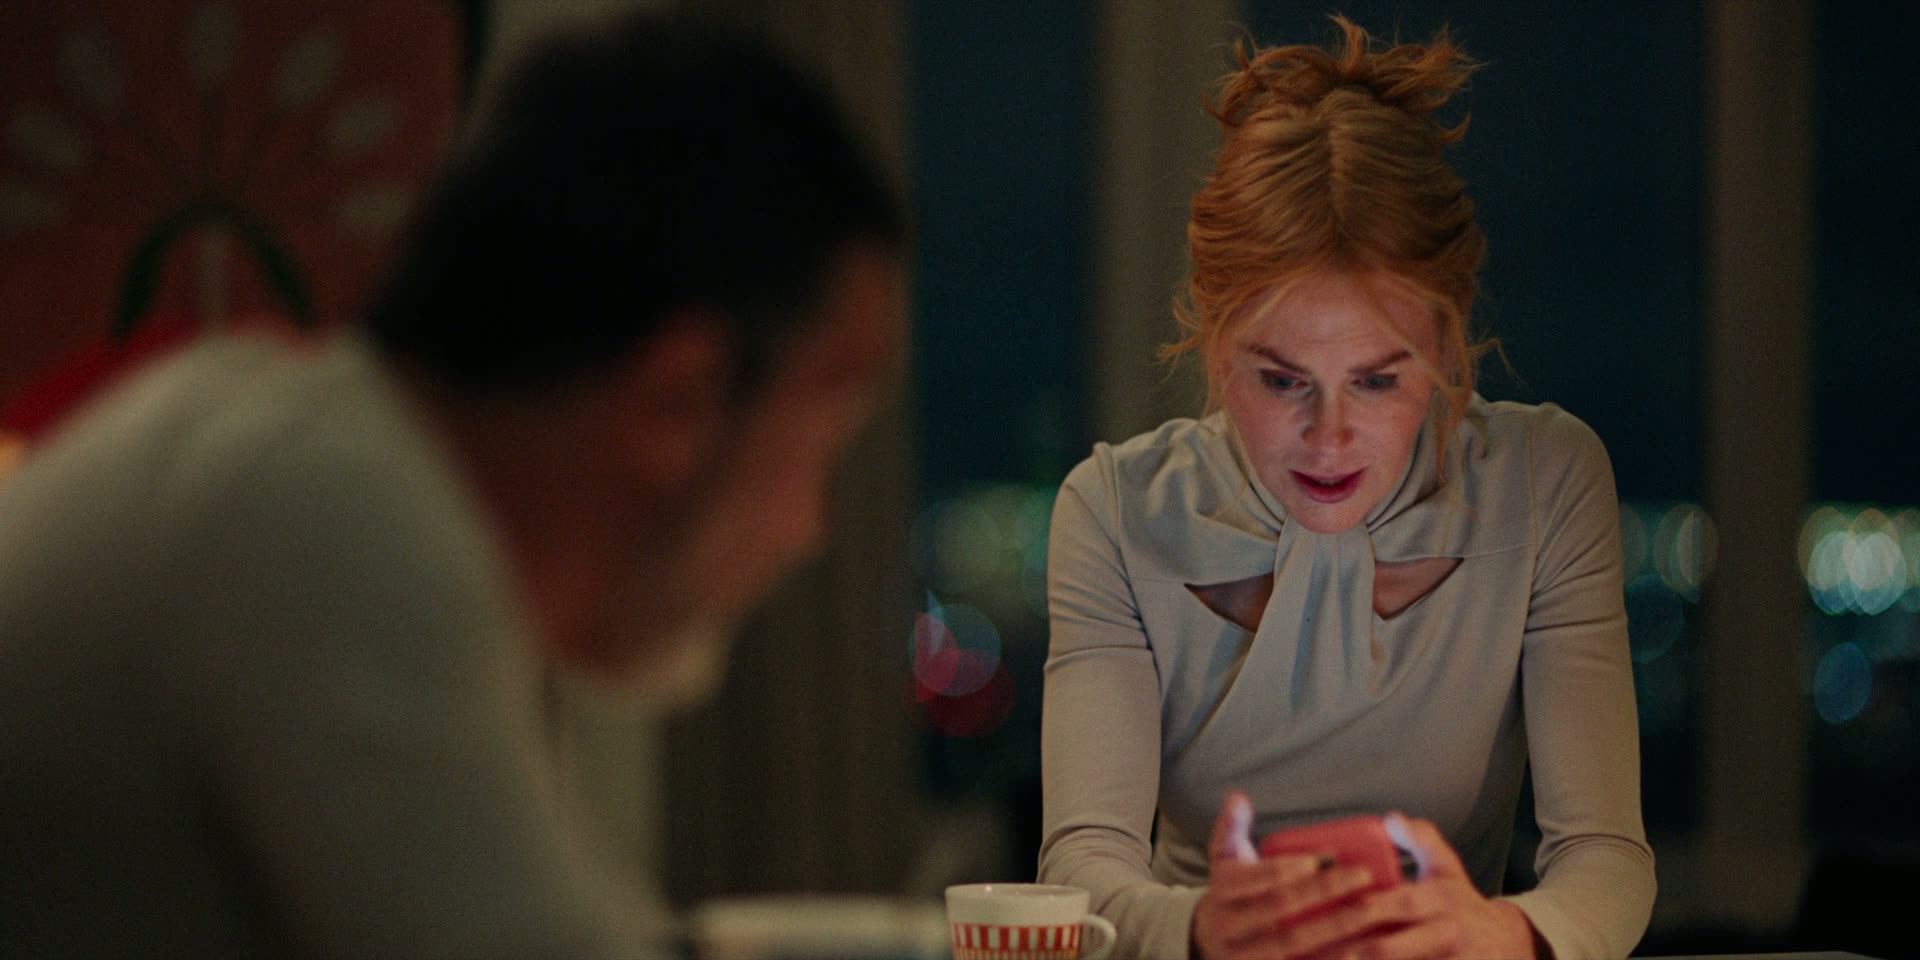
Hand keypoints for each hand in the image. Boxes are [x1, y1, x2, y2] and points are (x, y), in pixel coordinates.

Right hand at [1191, 791, 1377, 959]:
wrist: (1205, 941)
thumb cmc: (1229, 892)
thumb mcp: (1223, 859)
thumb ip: (1231, 827)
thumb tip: (1238, 798)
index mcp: (1222, 890)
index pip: (1258, 878)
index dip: (1290, 868)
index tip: (1326, 856)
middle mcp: (1229, 925)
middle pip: (1280, 909)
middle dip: (1323, 892)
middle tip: (1362, 875)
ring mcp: (1244, 955)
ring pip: (1292, 945)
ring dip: (1335, 930)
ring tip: (1370, 913)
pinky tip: (1358, 950)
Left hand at [1280, 815, 1539, 959]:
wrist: (1509, 947)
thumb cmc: (1462, 905)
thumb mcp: (1448, 869)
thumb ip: (1421, 840)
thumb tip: (1391, 817)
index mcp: (1438, 898)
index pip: (1393, 903)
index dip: (1358, 909)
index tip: (1322, 912)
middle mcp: (1443, 933)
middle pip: (1386, 948)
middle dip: (1345, 952)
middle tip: (1307, 951)